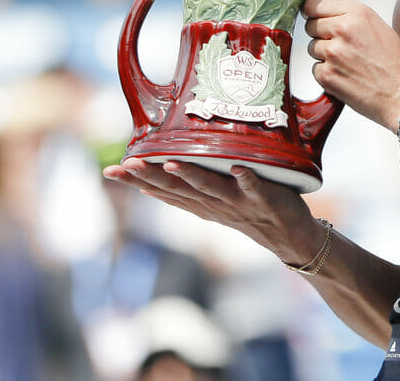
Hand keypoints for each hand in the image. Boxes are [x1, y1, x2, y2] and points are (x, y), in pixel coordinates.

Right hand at [102, 158, 324, 266]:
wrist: (288, 236)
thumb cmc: (249, 211)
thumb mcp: (214, 202)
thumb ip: (190, 189)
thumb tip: (156, 176)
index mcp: (201, 204)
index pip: (163, 192)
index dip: (136, 182)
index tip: (111, 170)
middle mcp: (214, 204)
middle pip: (179, 191)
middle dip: (152, 177)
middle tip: (127, 164)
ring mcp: (238, 203)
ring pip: (211, 188)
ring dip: (192, 176)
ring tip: (172, 164)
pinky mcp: (265, 199)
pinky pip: (255, 187)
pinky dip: (247, 179)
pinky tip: (240, 168)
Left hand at [302, 0, 399, 131]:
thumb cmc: (397, 64)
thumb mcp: (380, 28)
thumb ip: (353, 13)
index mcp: (357, 13)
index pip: (314, 2)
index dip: (313, 11)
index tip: (315, 16)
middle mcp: (342, 29)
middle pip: (310, 24)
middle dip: (321, 34)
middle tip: (341, 45)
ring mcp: (332, 53)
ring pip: (311, 47)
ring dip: (324, 55)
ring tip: (348, 62)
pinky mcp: (326, 75)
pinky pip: (315, 68)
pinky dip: (326, 74)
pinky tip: (345, 76)